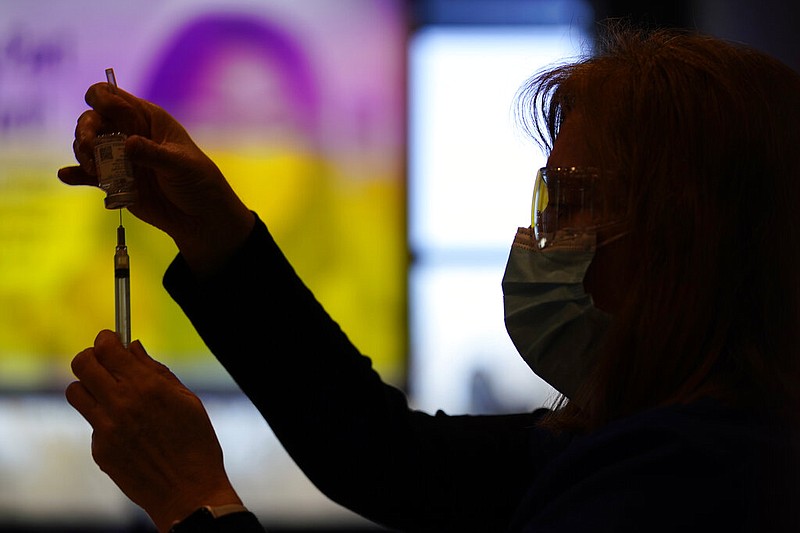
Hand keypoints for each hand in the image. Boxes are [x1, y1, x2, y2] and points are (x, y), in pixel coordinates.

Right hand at [58, 83, 254, 273]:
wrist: (200, 217)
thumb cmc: (198, 182)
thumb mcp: (180, 165)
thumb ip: (153, 154)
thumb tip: (127, 143)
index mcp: (147, 119)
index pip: (113, 96)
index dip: (100, 99)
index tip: (100, 116)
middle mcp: (130, 133)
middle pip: (93, 119)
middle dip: (85, 130)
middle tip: (89, 149)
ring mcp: (121, 156)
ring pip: (88, 145)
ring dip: (82, 153)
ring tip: (94, 171)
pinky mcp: (115, 180)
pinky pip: (89, 174)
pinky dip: (76, 174)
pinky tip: (66, 175)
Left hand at [66, 330, 241, 532]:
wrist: (189, 492)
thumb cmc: (196, 442)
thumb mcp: (187, 399)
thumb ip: (156, 371)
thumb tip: (133, 347)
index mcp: (147, 386)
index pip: (108, 348)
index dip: (107, 339)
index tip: (110, 339)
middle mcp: (121, 404)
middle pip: (82, 364)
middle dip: (91, 356)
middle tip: (103, 362)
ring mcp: (106, 429)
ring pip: (75, 391)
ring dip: (88, 386)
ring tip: (107, 393)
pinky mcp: (100, 450)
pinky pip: (92, 423)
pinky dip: (103, 419)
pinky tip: (127, 431)